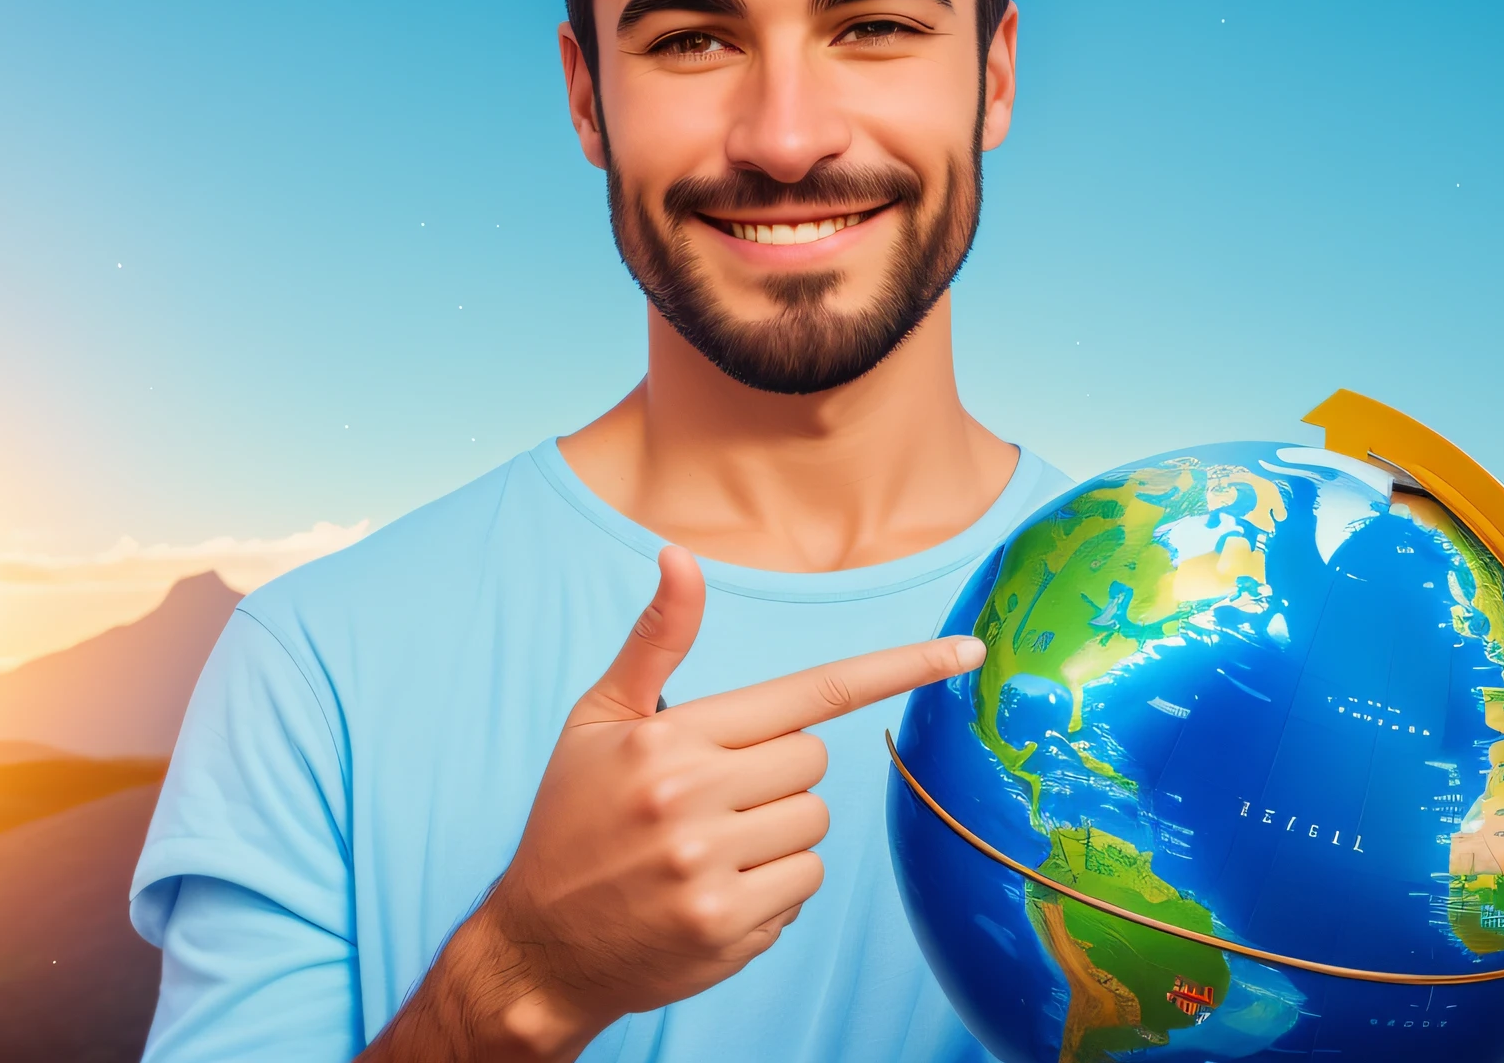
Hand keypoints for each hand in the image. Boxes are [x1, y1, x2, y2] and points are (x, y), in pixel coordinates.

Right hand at [361, 545, 983, 1061]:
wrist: (537, 948)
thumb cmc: (574, 821)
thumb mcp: (600, 722)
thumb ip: (657, 641)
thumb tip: (680, 554)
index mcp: (671, 737)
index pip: (810, 692)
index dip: (898, 667)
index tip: (966, 651)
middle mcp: (693, 798)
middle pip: (815, 763)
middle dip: (779, 774)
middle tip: (715, 796)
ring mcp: (710, 868)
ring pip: (814, 826)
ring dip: (777, 835)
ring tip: (708, 850)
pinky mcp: (726, 929)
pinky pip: (803, 887)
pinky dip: (772, 892)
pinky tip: (713, 894)